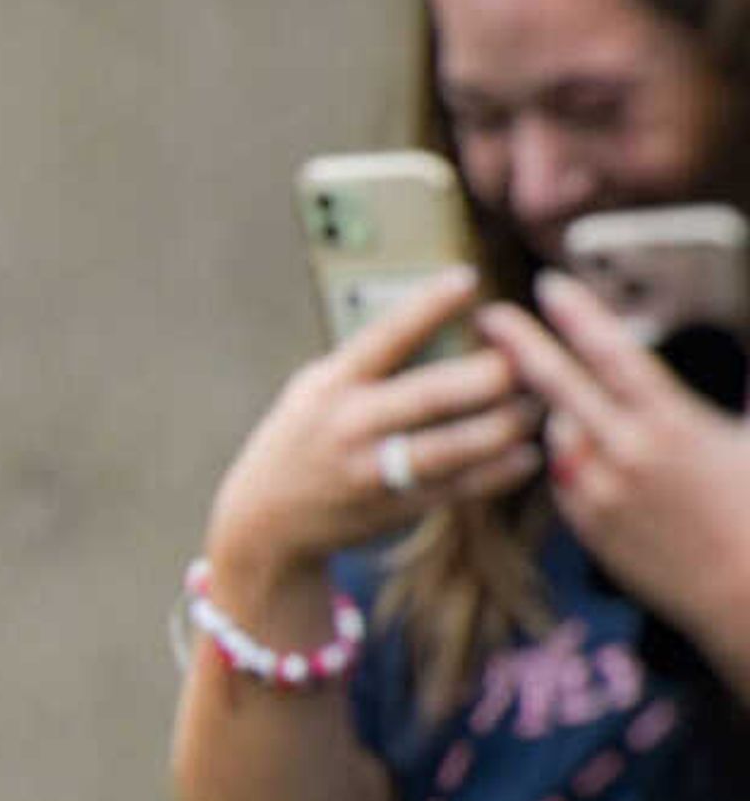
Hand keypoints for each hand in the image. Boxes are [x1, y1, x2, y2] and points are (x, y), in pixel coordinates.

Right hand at [203, 269, 539, 585]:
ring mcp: (373, 472)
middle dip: (491, 373)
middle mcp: (350, 427)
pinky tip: (527, 452)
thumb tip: (439, 317)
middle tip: (527, 358)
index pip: (383, 338)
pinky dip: (503, 470)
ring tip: (534, 405)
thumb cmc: (305, 437)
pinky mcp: (395, 509)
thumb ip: (368, 359)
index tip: (469, 279)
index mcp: (332, 387)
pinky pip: (463, 487)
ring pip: (457, 445)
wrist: (266, 522)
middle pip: (434, 394)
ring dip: (508, 423)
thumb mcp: (314, 388)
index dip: (426, 307)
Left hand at [498, 273, 749, 660]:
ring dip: (564, 413)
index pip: (613, 354)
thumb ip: (735, 389)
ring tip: (583, 410)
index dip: (578, 315)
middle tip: (490, 315)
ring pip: (560, 433)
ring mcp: (599, 491)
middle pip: (559, 387)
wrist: (743, 590)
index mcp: (671, 422)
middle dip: (521, 346)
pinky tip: (600, 457)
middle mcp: (626, 453)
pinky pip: (565, 476)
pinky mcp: (587, 524)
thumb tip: (727, 357)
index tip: (548, 285)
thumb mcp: (749, 436)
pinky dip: (574, 457)